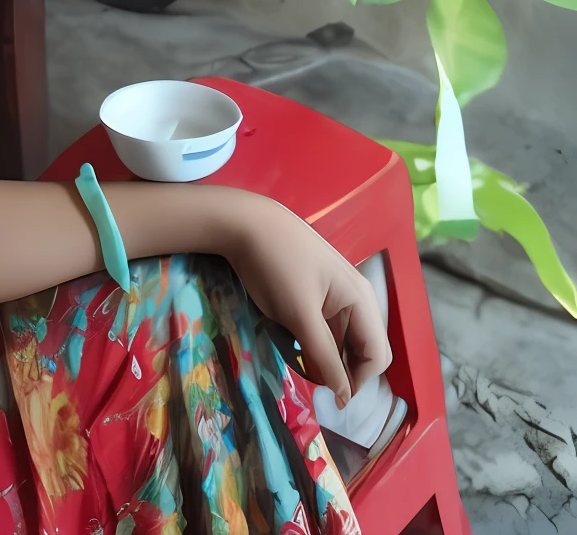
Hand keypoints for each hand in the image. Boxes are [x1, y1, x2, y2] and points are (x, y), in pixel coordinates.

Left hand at [218, 192, 391, 406]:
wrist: (245, 223)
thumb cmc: (276, 266)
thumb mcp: (299, 316)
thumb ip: (324, 357)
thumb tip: (343, 396)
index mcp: (361, 299)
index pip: (376, 355)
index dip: (357, 381)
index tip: (328, 397)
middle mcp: (356, 296)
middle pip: (365, 348)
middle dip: (346, 371)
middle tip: (315, 382)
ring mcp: (337, 293)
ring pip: (345, 340)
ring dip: (331, 358)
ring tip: (303, 366)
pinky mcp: (318, 291)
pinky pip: (330, 327)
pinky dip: (319, 343)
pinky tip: (298, 348)